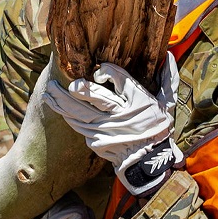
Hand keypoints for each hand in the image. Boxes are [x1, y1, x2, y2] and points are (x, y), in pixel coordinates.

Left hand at [44, 52, 182, 194]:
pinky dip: (67, 117)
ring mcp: (107, 130)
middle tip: (59, 83)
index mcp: (140, 103)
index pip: (119, 80)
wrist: (149, 162)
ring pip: (80, 113)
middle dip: (77, 90)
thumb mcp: (168, 105)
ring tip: (48, 92)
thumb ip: (168, 80)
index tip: (99, 72)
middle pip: (95, 98)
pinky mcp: (97, 141)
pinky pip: (78, 126)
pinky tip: (57, 108)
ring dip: (62, 103)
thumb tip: (169, 55)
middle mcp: (121, 116)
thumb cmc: (158, 130)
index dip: (106, 73)